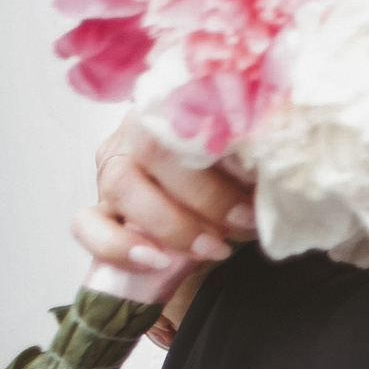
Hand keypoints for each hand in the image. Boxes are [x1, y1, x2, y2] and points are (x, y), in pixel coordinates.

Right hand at [73, 111, 256, 281]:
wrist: (204, 218)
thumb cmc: (228, 181)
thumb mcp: (247, 164)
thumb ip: (256, 159)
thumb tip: (281, 173)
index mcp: (174, 109)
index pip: (186, 112)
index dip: (222, 151)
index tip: (255, 191)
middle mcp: (136, 132)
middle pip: (152, 148)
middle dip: (203, 195)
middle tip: (241, 224)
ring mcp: (112, 168)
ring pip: (121, 183)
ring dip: (171, 222)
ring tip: (212, 247)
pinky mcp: (96, 208)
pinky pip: (87, 223)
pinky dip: (118, 245)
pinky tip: (155, 260)